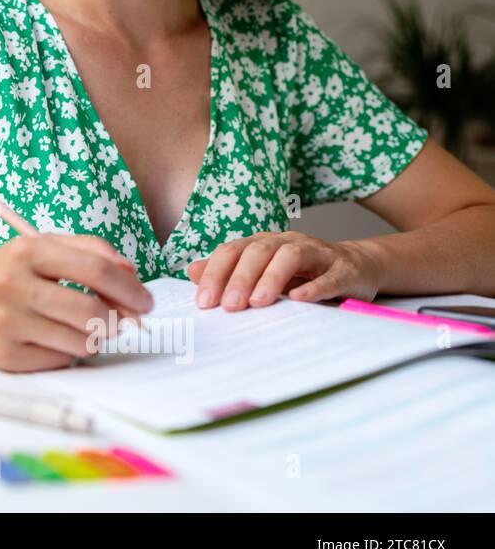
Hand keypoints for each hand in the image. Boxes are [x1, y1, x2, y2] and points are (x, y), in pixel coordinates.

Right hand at [0, 234, 154, 371]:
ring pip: (80, 341)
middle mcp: (12, 285)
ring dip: (92, 338)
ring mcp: (6, 322)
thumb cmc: (5, 274)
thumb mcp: (40, 248)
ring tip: (81, 328)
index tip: (145, 302)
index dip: (129, 288)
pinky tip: (53, 339)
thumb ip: (89, 251)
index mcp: (27, 250)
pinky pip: (59, 361)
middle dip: (118, 320)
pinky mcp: (3, 355)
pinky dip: (67, 353)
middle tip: (123, 322)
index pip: (95, 269)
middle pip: (91, 311)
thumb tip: (131, 275)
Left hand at [186, 231, 379, 310]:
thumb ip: (229, 272)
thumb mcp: (263, 272)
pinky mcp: (344, 269)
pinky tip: (300, 299)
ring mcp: (317, 253)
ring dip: (271, 278)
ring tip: (258, 302)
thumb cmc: (303, 273)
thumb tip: (191, 272)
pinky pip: (330, 276)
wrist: (356, 267)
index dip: (215, 274)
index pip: (232, 251)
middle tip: (227, 306)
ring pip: (290, 256)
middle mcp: (287, 242)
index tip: (204, 302)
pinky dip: (315, 287)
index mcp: (263, 243)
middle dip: (239, 279)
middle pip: (257, 252)